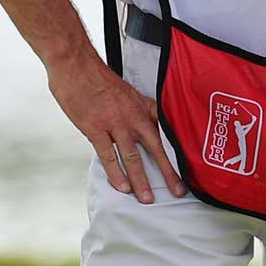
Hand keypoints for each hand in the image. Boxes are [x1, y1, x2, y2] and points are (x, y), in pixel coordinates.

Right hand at [47, 53, 184, 203]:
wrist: (77, 66)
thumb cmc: (99, 79)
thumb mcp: (128, 93)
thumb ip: (138, 111)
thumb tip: (146, 127)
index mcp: (144, 107)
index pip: (166, 131)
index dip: (178, 150)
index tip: (189, 166)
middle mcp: (134, 117)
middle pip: (156, 148)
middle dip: (168, 171)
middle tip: (178, 190)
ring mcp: (115, 124)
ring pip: (133, 157)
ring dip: (141, 180)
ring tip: (147, 198)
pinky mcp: (96, 130)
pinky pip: (108, 156)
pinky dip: (116, 173)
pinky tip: (122, 187)